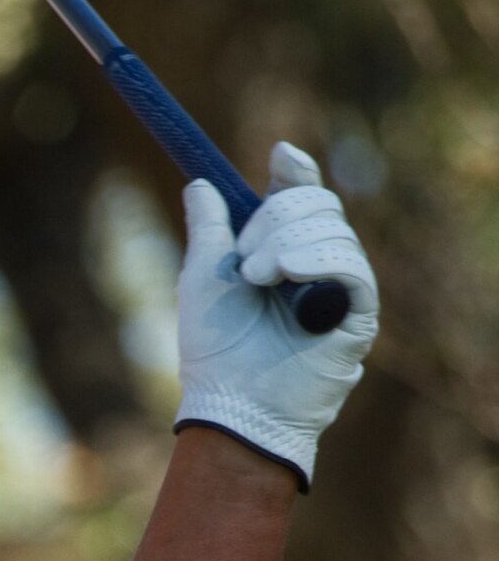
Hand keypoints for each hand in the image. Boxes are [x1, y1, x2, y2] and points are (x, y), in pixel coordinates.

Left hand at [174, 142, 379, 483]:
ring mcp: (340, 286)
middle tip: (245, 257)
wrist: (234, 403)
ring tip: (257, 279)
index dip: (296, 175)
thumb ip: (208, 229)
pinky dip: (316, 259)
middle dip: (277, 216)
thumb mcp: (203, 278)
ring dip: (286, 243)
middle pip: (318, 204)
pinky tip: (288, 275)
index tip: (280, 157)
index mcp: (281, 253)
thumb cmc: (216, 351)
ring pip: (332, 228)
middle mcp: (316, 265)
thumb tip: (200, 183)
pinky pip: (349, 261)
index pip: (302, 199)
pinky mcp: (359, 310)